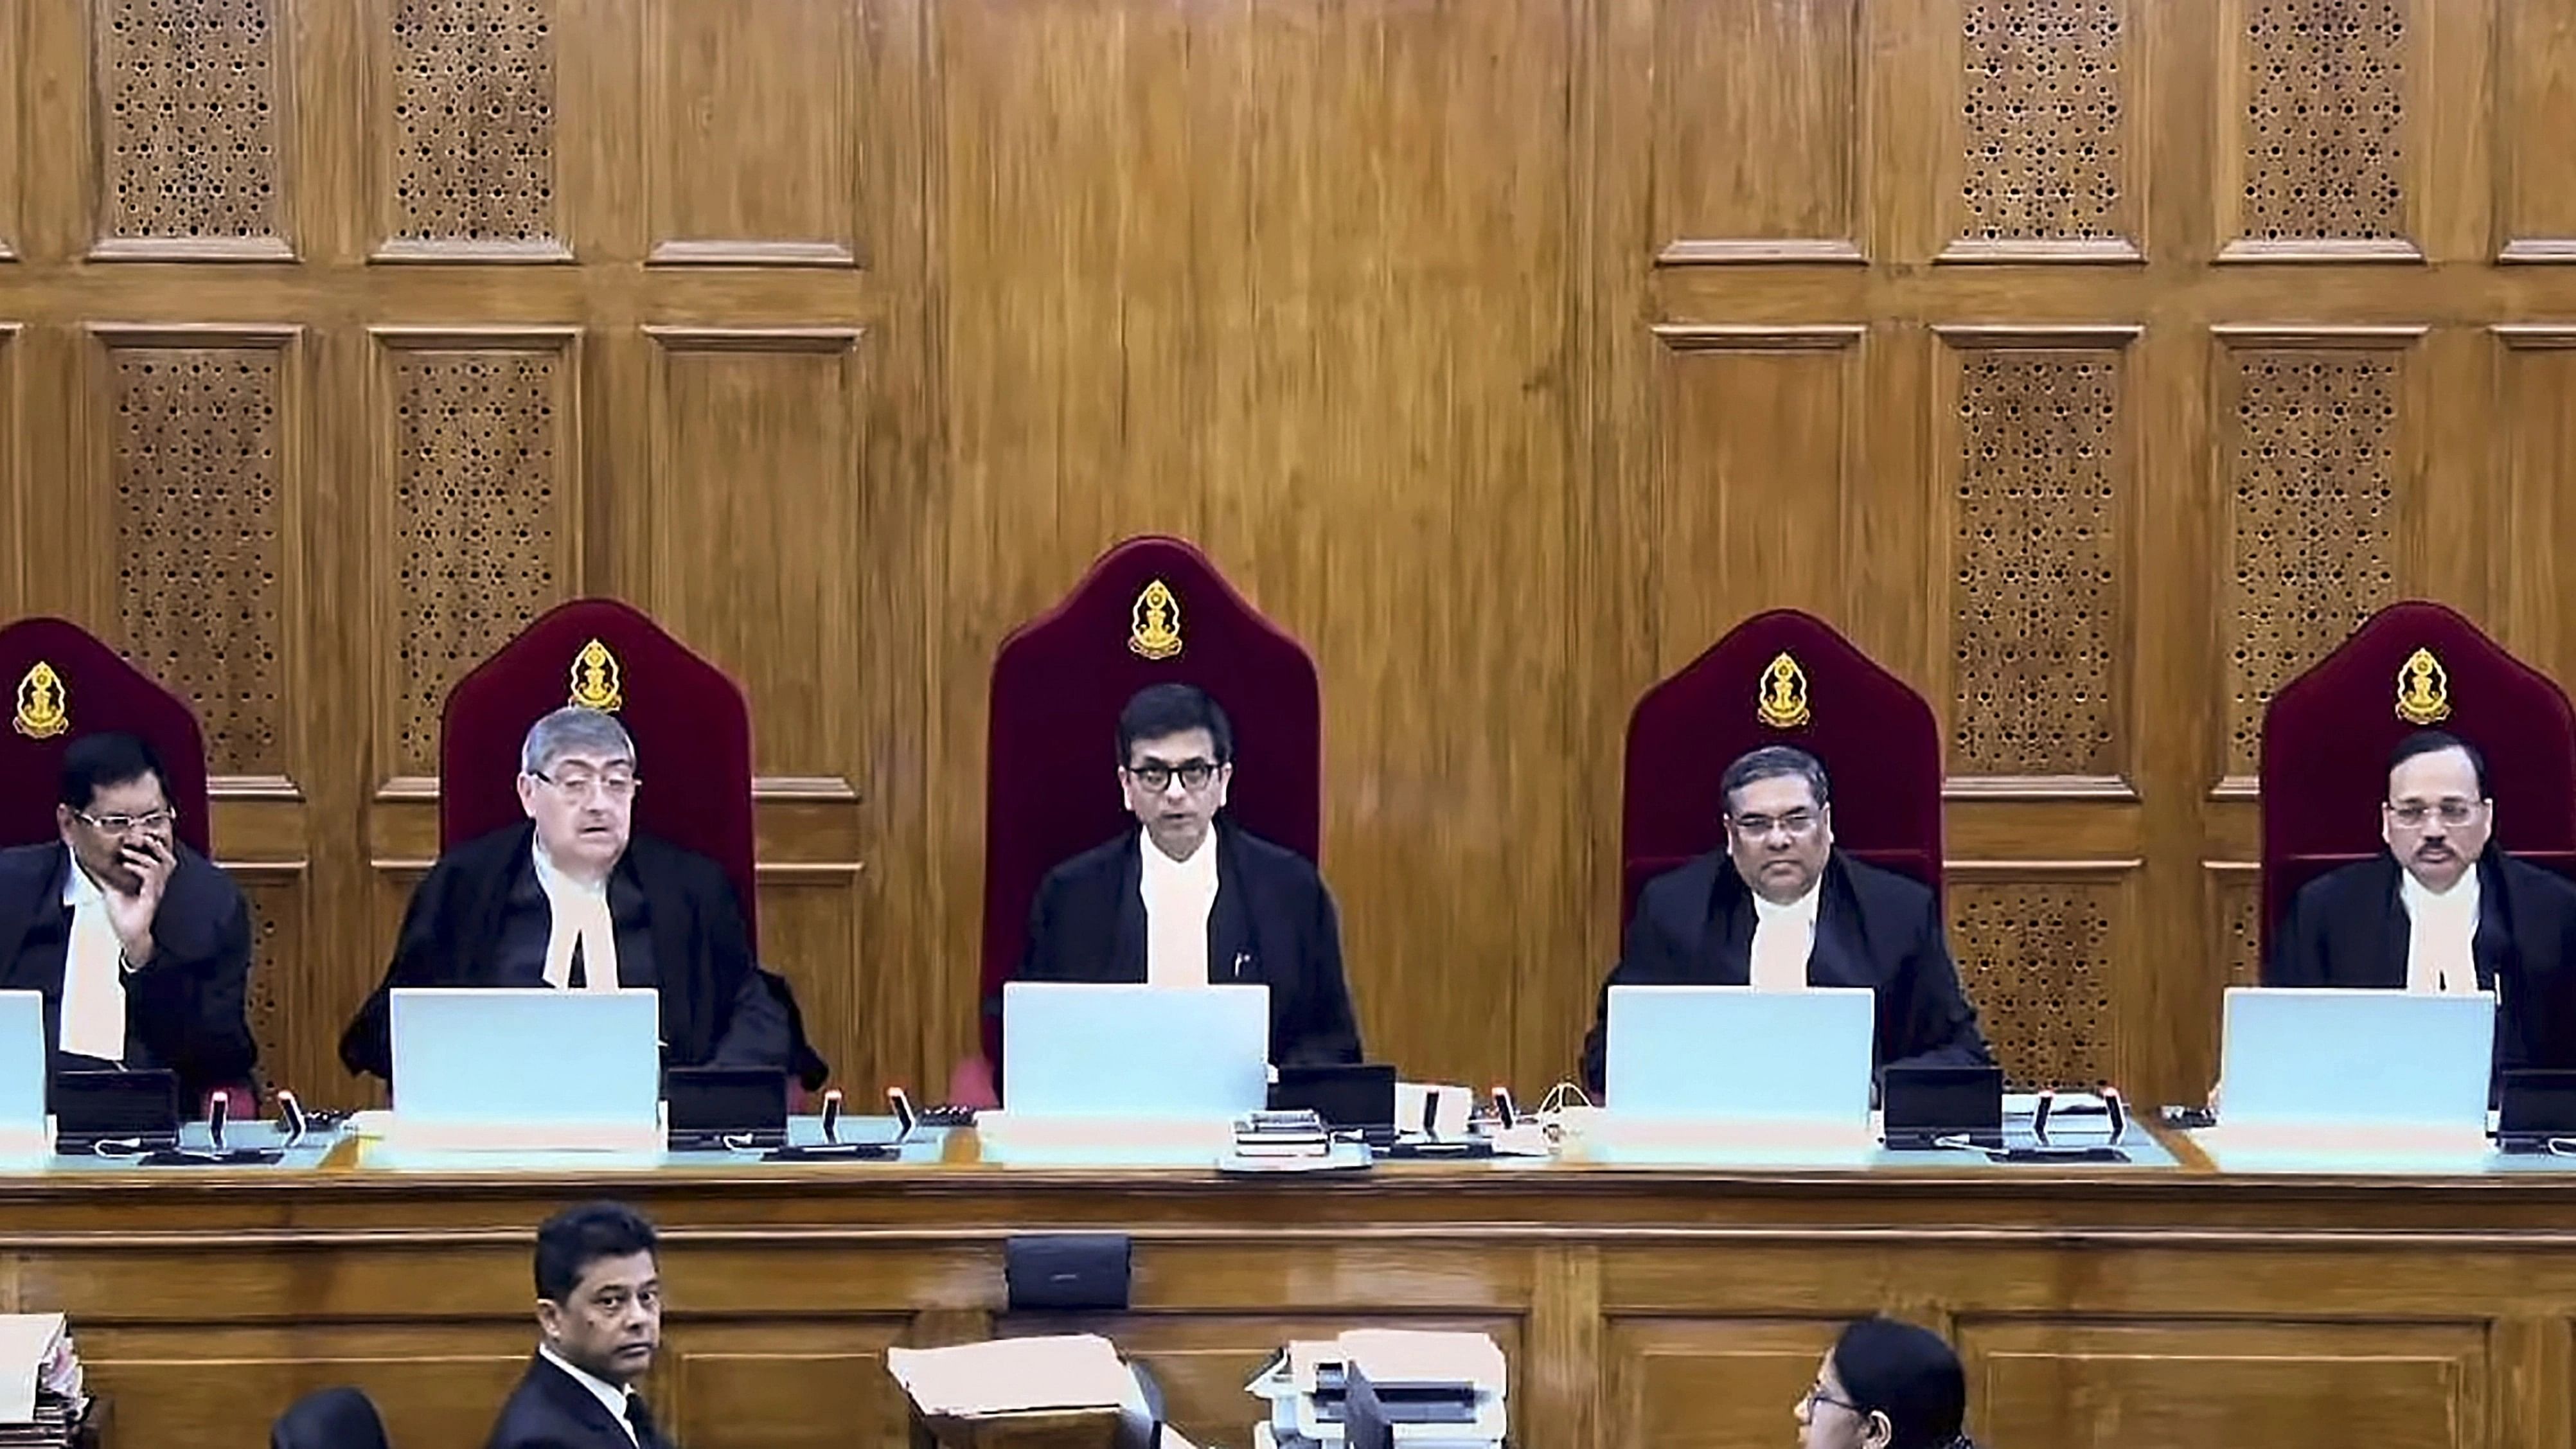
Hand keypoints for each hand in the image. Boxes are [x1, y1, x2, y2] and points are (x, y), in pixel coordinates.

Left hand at [104, 833, 173, 966]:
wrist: (130, 935)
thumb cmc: (125, 917)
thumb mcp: (111, 890)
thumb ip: (106, 878)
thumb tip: (91, 866)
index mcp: (150, 880)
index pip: (157, 857)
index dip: (150, 844)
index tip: (133, 835)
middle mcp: (157, 883)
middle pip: (166, 857)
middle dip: (153, 844)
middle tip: (137, 835)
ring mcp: (156, 889)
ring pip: (160, 864)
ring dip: (141, 854)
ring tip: (126, 849)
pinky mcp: (152, 896)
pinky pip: (151, 876)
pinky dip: (138, 867)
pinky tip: (126, 865)